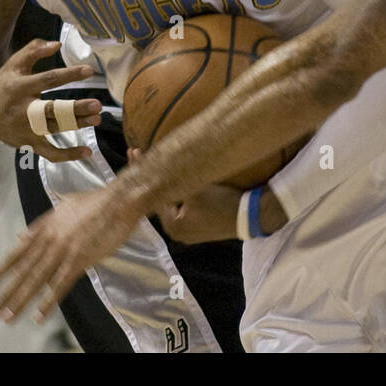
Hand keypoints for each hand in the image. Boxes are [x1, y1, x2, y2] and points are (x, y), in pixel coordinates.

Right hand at [0, 39, 103, 159]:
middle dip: (75, 109)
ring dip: (77, 125)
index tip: (88, 71)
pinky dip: (67, 155)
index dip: (68, 75)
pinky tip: (87, 151)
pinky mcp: (29, 143)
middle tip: (97, 105)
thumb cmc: (4, 84)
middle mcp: (23, 110)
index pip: (47, 80)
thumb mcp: (14, 64)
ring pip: (54, 129)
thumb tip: (57, 44)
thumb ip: (34, 50)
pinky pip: (49, 153)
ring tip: (97, 119)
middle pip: (52, 110)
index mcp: (20, 87)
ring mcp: (26, 129)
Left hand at [0, 183, 144, 321]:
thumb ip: (42, 223)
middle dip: (6, 292)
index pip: (18, 253)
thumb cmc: (97, 201)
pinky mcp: (80, 259)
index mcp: (46, 226)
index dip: (1, 271)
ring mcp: (63, 249)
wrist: (120, 200)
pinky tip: (38, 316)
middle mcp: (50, 238)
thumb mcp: (63, 206)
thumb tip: (20, 236)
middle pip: (24, 270)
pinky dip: (48, 302)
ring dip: (20, 300)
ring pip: (37, 279)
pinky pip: (60, 284)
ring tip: (6, 317)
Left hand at [125, 147, 241, 243]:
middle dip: (153, 179)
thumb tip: (155, 168)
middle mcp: (177, 233)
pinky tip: (179, 181)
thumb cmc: (222, 201)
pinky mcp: (201, 229)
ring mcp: (189, 233)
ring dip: (167, 186)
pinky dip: (180, 195)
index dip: (143, 171)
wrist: (251, 216)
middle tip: (143, 156)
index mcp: (172, 225)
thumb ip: (174, 181)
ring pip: (173, 204)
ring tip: (158, 166)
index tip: (134, 152)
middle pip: (160, 200)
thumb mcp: (196, 188)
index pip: (152, 194)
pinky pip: (184, 209)